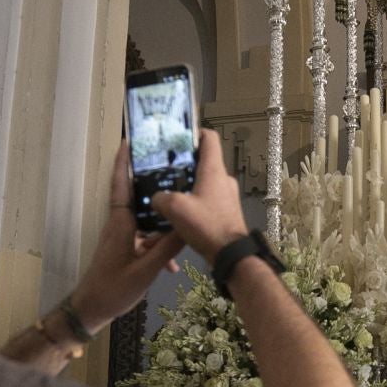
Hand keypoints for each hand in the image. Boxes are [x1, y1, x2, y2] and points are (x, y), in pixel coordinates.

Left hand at [66, 141, 185, 331]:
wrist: (91, 310)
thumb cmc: (113, 289)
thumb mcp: (144, 270)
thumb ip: (166, 249)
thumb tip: (186, 226)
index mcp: (121, 223)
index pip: (120, 185)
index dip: (123, 163)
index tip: (129, 141)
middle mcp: (120, 225)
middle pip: (138, 196)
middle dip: (154, 183)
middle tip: (175, 169)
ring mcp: (123, 238)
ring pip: (146, 220)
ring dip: (162, 220)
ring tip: (185, 213)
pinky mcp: (126, 250)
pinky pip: (146, 239)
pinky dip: (159, 246)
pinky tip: (174, 263)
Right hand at [151, 129, 248, 261]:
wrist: (230, 254)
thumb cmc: (206, 224)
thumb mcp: (176, 208)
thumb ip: (161, 198)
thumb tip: (156, 198)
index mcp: (214, 170)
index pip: (209, 138)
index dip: (194, 132)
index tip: (176, 137)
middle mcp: (223, 178)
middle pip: (203, 161)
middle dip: (183, 163)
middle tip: (163, 169)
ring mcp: (226, 195)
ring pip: (203, 182)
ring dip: (187, 184)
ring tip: (168, 192)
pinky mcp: (225, 210)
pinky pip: (206, 199)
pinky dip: (193, 200)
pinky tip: (179, 211)